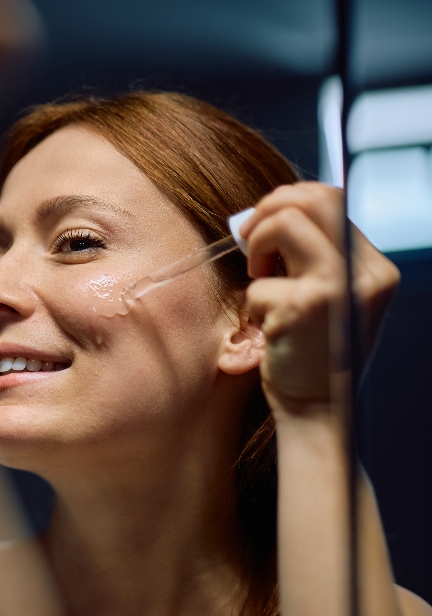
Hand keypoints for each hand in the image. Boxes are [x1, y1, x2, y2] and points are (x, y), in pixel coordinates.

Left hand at [240, 182, 398, 417]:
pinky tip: (267, 329)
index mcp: (374, 268)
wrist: (317, 410)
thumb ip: (315, 258)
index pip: (333, 199)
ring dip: (257, 247)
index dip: (288, 200)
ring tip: (258, 281)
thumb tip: (271, 213)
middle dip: (266, 212)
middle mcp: (366, 273)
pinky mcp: (306, 306)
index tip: (263, 224)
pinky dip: (251, 305)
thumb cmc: (313, 356)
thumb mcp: (331, 300)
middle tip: (248, 240)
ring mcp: (338, 287)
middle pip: (311, 198)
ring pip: (285, 222)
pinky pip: (259, 283)